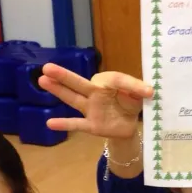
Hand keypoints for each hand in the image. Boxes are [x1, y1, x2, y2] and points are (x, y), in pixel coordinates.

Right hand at [38, 63, 152, 137]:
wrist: (128, 125)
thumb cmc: (130, 104)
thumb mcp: (139, 96)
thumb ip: (139, 91)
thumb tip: (149, 91)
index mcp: (109, 82)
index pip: (115, 80)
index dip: (131, 85)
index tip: (148, 92)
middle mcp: (95, 93)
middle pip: (78, 84)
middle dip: (64, 76)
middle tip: (47, 67)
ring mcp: (90, 109)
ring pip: (73, 99)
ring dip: (59, 91)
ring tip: (43, 80)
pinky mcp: (91, 124)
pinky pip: (76, 124)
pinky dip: (64, 124)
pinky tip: (50, 123)